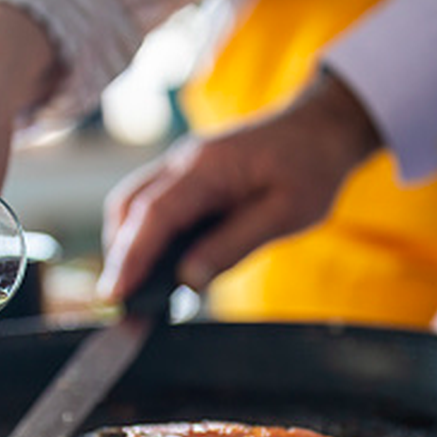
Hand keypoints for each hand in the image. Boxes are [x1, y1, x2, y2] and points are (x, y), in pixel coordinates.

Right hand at [96, 71, 380, 301]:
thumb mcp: (286, 214)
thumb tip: (187, 279)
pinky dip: (144, 236)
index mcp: (208, 168)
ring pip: (133, 206)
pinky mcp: (187, 176)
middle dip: (120, 259)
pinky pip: (151, 204)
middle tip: (123, 308)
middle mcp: (184, 162)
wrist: (321, 128)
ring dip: (128, 248)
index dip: (131, 258)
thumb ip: (233, 245)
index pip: (154, 215)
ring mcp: (181, 166)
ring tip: (137, 293)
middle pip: (130, 209)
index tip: (115, 297)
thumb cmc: (310, 168)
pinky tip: (158, 267)